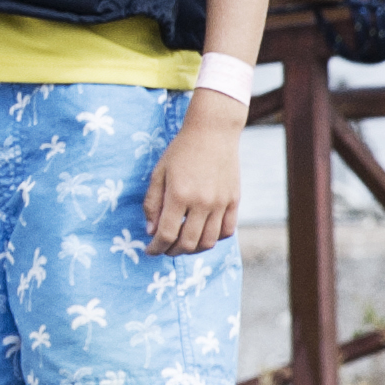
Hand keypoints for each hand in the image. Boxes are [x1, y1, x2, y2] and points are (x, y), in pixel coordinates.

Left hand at [145, 97, 243, 254]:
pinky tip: (203, 235)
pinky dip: (214, 239)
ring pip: (209, 241)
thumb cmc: (180, 151)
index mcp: (179, 195)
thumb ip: (152, 203)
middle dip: (172, 251)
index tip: (150, 250)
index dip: (156, 247)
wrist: (212, 133)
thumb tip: (151, 230)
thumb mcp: (158, 173)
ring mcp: (221, 203)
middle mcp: (202, 202)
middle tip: (164, 250)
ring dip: (193, 249)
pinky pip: (227, 231)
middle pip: (188, 242)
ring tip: (182, 246)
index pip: (167, 233)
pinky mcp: (234, 201)